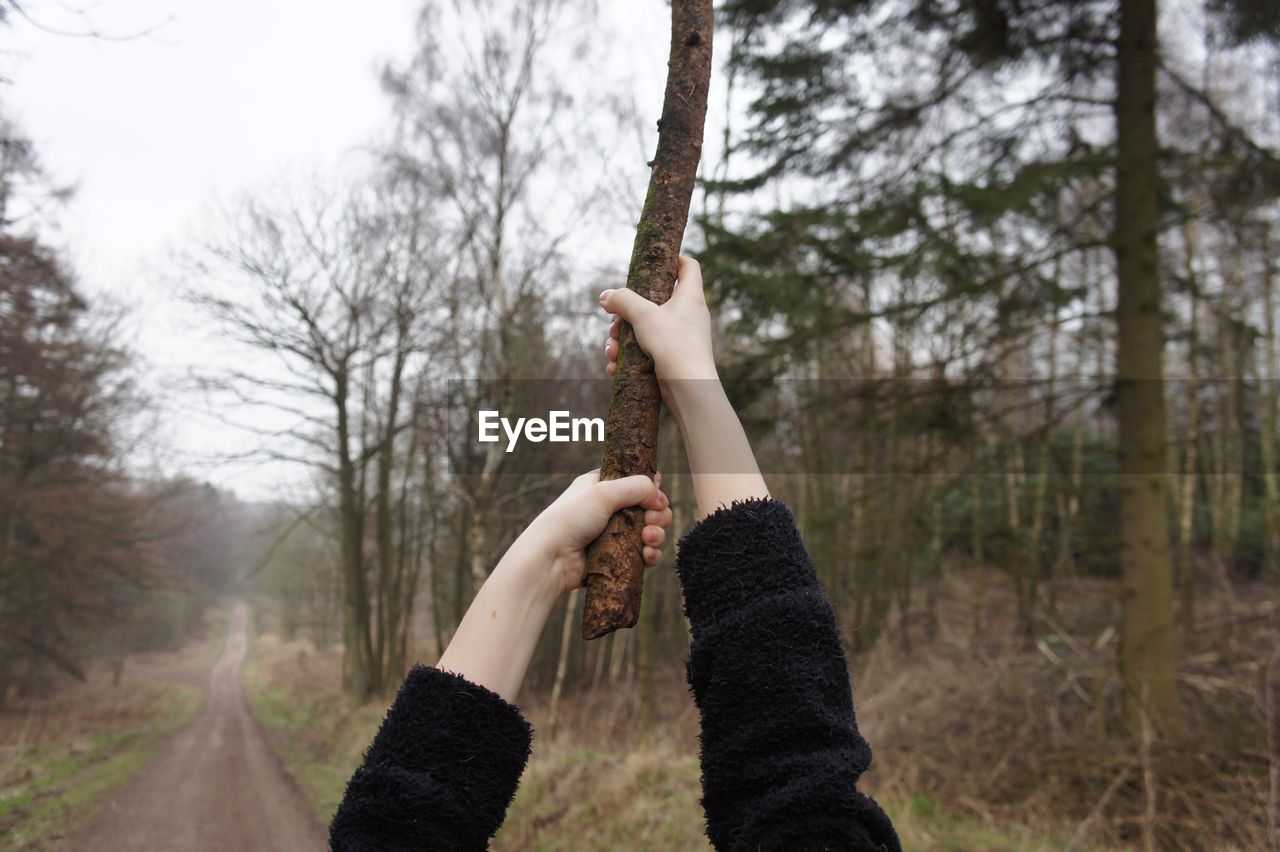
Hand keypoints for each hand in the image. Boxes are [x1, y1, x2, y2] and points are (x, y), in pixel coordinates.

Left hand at [524, 469, 672, 596]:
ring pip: (650, 532)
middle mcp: (609, 509)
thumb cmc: (569, 519)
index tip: (655, 497)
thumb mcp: (603, 492)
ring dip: (657, 535)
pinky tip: (647, 555)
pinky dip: (651, 555)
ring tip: (648, 539)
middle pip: (649, 508)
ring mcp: (614, 535)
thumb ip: (637, 487)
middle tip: (651, 521)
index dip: (651, 489)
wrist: (549, 559)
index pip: (636, 482)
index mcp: (602, 486)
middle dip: (658, 515)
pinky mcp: (617, 558)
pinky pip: (644, 555)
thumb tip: (660, 498)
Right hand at [601, 256, 715, 388]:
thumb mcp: (644, 316)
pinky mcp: (673, 357)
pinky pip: (647, 350)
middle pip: (654, 301)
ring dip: (622, 339)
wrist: (690, 389)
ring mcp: (681, 337)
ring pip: (646, 329)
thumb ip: (623, 300)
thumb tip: (606, 296)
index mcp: (690, 297)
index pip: (688, 266)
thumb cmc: (674, 346)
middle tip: (613, 323)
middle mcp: (688, 315)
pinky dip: (630, 357)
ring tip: (611, 351)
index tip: (652, 263)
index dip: (673, 258)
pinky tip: (615, 367)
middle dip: (627, 313)